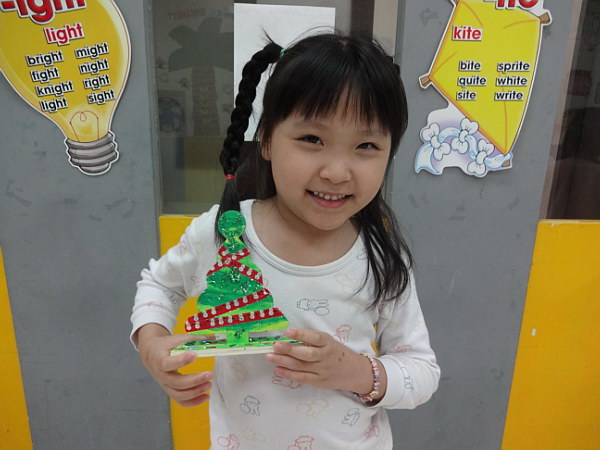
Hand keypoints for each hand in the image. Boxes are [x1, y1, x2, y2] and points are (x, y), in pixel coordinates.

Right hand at [137, 324, 212, 406]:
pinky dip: (193, 402)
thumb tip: (216, 338)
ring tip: (209, 385)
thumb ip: (196, 340)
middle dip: (195, 380)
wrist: (152, 353)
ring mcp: (165, 385)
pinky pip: (181, 401)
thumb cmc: (167, 345)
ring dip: (196, 392)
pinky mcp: (170, 390)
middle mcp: (161, 375)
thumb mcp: (178, 339)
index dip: (181, 361)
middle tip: (209, 374)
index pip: (167, 363)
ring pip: (178, 395)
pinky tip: (205, 396)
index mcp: (159, 359)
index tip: (194, 355)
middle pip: (176, 382)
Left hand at [264, 328, 380, 394]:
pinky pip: (302, 378)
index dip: (301, 335)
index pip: (314, 338)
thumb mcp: (329, 342)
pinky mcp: (319, 382)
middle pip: (306, 354)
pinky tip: (278, 370)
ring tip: (269, 356)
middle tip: (275, 345)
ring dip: (283, 361)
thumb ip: (313, 340)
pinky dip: (289, 374)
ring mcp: (322, 371)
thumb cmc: (337, 353)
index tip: (287, 332)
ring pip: (301, 366)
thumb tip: (289, 338)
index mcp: (328, 343)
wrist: (355, 372)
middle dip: (289, 350)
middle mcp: (326, 357)